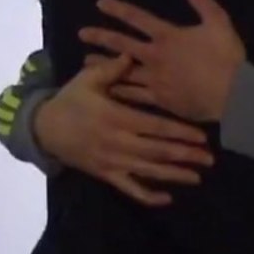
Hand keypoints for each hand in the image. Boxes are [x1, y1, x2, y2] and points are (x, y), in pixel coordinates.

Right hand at [34, 54, 213, 205]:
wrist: (44, 128)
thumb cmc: (70, 100)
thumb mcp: (87, 79)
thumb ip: (111, 69)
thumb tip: (132, 55)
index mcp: (115, 117)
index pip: (154, 126)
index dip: (178, 132)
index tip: (201, 136)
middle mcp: (117, 142)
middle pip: (156, 151)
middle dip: (184, 155)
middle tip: (209, 159)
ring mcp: (111, 162)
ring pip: (147, 171)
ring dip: (173, 175)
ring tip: (197, 177)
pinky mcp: (105, 175)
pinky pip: (129, 188)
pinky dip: (147, 195)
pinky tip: (167, 198)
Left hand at [79, 0, 244, 121]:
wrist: (233, 95)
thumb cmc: (226, 57)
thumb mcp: (218, 21)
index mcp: (168, 36)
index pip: (138, 19)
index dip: (119, 9)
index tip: (99, 4)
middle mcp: (155, 57)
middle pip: (123, 45)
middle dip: (102, 38)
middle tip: (82, 34)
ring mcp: (155, 80)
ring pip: (123, 71)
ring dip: (103, 66)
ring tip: (85, 64)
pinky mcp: (160, 100)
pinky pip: (134, 96)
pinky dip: (120, 91)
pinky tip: (107, 91)